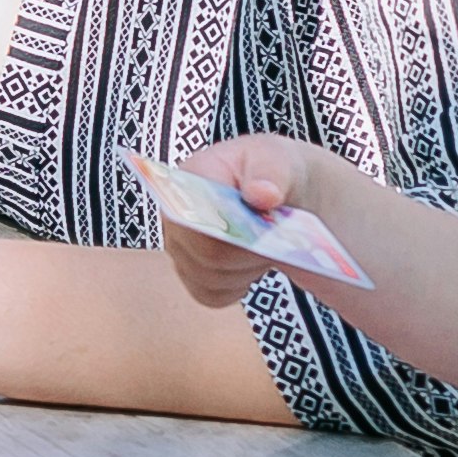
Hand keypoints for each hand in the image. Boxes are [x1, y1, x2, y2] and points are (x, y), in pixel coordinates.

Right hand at [152, 132, 333, 310]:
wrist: (280, 194)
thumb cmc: (273, 173)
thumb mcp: (281, 161)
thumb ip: (271, 173)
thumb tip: (261, 193)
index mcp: (191, 177)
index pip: (197, 217)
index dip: (229, 230)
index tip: (261, 229)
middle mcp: (176, 213)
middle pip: (206, 255)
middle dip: (248, 252)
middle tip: (273, 235)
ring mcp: (180, 246)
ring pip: (209, 279)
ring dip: (246, 269)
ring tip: (263, 244)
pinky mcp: (191, 274)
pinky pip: (211, 295)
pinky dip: (238, 286)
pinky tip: (250, 263)